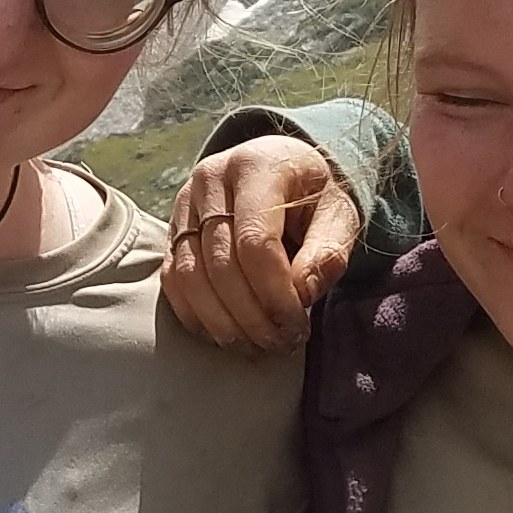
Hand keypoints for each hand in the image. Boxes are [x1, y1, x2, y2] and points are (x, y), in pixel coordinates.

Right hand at [161, 135, 360, 350]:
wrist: (288, 170)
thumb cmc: (316, 196)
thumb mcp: (340, 215)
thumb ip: (326, 252)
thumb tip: (300, 295)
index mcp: (256, 166)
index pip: (255, 241)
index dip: (274, 294)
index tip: (298, 327)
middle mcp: (210, 178)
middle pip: (219, 263)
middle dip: (250, 316)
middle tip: (280, 345)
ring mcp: (184, 202)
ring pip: (189, 275)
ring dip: (222, 323)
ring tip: (255, 346)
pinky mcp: (173, 227)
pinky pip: (172, 279)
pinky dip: (196, 314)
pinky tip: (226, 333)